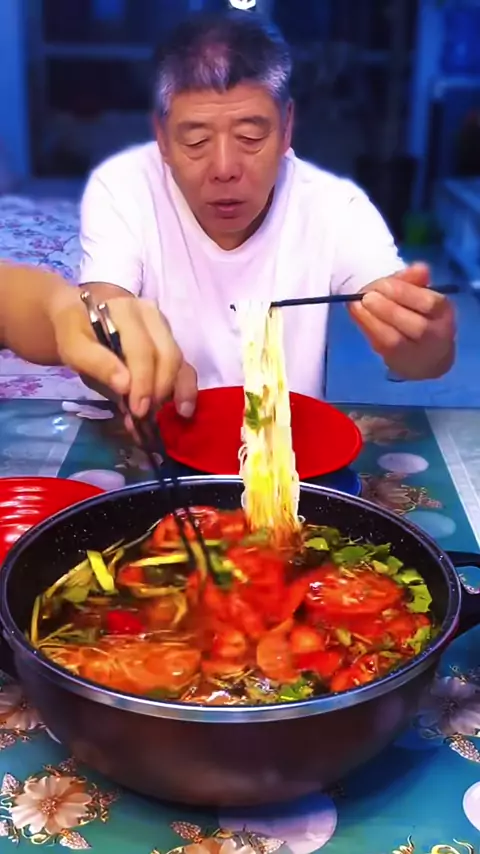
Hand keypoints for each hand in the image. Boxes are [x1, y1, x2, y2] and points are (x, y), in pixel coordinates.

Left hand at [50, 291, 197, 417]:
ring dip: (175, 392)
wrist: (82, 319)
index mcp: (126, 311)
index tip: (138, 410)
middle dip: (160, 389)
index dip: (143, 381)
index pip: (142, 348)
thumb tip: (125, 385)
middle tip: (147, 415)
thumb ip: (96, 363)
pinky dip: (186, 389)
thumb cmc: (78, 333)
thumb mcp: (73, 346)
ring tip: (171, 415)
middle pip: (167, 355)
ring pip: (179, 361)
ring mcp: (165, 330)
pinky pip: (185, 367)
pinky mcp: (171, 345)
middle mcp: (152, 316)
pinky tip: (183, 410)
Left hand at [349, 263, 455, 379]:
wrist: (426, 355)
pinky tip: (357, 315)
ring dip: (373, 321)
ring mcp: (417, 353)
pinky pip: (382, 347)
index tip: (382, 283)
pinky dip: (367, 329)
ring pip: (396, 340)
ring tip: (357, 305)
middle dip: (388, 309)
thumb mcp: (418, 293)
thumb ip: (414, 280)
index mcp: (444, 312)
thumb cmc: (419, 314)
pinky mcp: (398, 362)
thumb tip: (420, 268)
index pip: (429, 303)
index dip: (404, 292)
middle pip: (415, 326)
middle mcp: (436, 336)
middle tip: (366, 296)